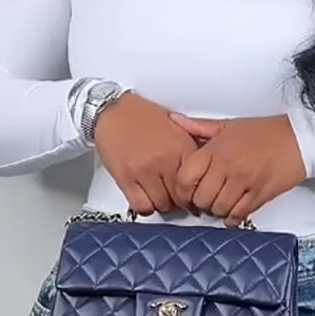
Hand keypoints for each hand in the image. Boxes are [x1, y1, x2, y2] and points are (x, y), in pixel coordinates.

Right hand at [93, 90, 199, 214]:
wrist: (111, 109)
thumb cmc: (142, 117)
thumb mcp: (176, 127)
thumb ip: (190, 150)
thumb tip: (203, 172)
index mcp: (182, 146)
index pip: (198, 182)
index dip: (195, 191)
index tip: (192, 192)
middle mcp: (165, 159)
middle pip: (181, 197)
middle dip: (180, 199)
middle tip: (175, 196)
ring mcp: (145, 170)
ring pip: (163, 205)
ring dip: (162, 203)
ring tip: (160, 193)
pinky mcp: (126, 178)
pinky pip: (142, 206)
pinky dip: (146, 206)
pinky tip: (146, 197)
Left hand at [168, 114, 306, 225]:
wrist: (298, 139)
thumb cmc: (264, 132)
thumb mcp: (228, 125)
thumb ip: (198, 127)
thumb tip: (174, 120)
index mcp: (216, 149)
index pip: (186, 178)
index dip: (182, 191)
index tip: (187, 193)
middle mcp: (228, 166)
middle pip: (201, 198)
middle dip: (200, 204)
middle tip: (204, 201)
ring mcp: (245, 181)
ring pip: (219, 209)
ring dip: (217, 211)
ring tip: (220, 204)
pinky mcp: (260, 194)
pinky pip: (239, 214)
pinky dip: (233, 218)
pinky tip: (233, 212)